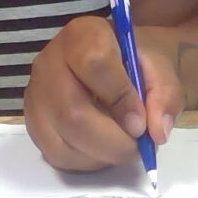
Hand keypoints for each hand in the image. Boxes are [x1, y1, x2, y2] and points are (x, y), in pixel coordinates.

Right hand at [24, 16, 182, 171]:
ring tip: (123, 146)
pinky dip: (88, 162)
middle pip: (72, 113)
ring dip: (102, 155)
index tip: (141, 123)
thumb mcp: (159, 69)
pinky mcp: (33, 125)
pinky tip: (104, 149)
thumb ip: (164, 95)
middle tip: (138, 147)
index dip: (120, 98)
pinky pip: (57, 156)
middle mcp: (49, 63)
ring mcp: (35, 96)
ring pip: (63, 141)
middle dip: (112, 141)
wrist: (113, 66)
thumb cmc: (134, 64)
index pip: (95, 64)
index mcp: (82, 35)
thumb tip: (156, 132)